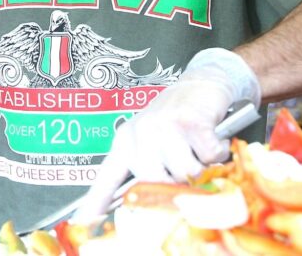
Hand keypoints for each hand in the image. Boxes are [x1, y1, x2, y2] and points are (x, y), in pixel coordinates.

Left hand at [75, 48, 260, 219]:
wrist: (202, 82)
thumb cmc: (178, 116)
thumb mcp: (152, 140)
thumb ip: (147, 169)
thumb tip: (141, 203)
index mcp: (126, 141)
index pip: (108, 176)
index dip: (96, 200)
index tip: (84, 220)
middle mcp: (141, 133)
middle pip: (155, 182)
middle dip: (176, 181)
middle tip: (186, 165)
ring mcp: (164, 125)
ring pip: (185, 172)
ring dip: (200, 166)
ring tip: (198, 149)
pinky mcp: (190, 121)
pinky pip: (208, 157)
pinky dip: (217, 152)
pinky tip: (211, 137)